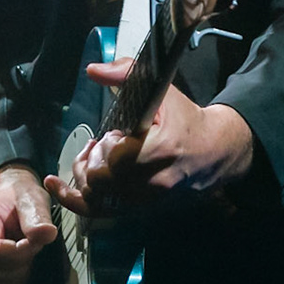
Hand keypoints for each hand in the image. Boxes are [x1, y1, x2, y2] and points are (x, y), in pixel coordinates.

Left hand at [44, 58, 255, 215]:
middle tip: (97, 146)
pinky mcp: (144, 209)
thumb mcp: (163, 92)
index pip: (114, 160)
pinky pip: (104, 213)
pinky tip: (66, 187)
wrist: (217, 152)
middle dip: (89, 162)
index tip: (113, 134)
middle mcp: (155, 181)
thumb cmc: (187, 121)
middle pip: (100, 183)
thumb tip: (94, 70)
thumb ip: (127, 74)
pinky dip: (81, 201)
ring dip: (84, 179)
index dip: (103, 148)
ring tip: (90, 159)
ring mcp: (149, 200)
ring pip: (98, 201)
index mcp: (160, 150)